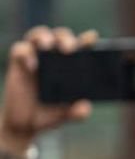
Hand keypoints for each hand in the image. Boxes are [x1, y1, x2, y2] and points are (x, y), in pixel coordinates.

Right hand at [1, 26, 96, 148]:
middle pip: (61, 36)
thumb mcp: (66, 115)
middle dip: (66, 38)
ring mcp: (36, 57)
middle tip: (69, 49)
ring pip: (39, 35)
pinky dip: (26, 53)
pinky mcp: (19, 62)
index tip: (92, 37)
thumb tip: (85, 108)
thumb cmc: (51, 113)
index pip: (82, 47)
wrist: (26, 123)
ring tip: (48, 46)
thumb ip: (77, 112)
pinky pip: (20, 49)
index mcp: (72, 65)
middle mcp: (55, 57)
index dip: (87, 40)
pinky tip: (32, 65)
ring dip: (44, 37)